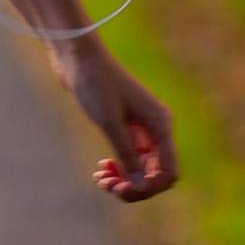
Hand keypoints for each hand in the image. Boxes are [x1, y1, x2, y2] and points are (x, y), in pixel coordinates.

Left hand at [51, 41, 179, 202]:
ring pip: (141, 167)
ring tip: (100, 179)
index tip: (122, 188)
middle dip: (133, 185)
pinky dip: (118, 166)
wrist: (76, 56)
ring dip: (124, 178)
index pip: (168, 171)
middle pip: (155, 172)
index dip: (149, 187)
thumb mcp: (110, 122)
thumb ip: (127, 155)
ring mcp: (141, 127)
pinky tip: (102, 169)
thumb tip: (141, 188)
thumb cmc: (95, 83)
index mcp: (160, 124)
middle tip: (107, 185)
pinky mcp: (125, 125)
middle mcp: (155, 127)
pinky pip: (129, 156)